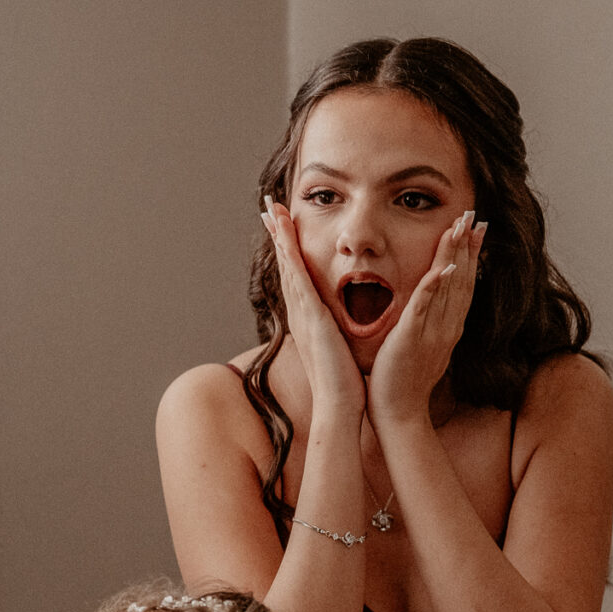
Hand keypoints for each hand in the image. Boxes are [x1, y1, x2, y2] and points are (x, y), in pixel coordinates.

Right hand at [264, 200, 364, 417]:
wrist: (339, 404)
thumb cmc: (343, 381)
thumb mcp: (339, 348)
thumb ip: (338, 332)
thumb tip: (342, 324)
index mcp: (308, 318)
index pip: (297, 276)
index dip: (288, 249)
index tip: (283, 226)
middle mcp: (300, 311)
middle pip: (286, 264)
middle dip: (277, 234)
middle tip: (269, 207)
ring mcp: (302, 312)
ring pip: (288, 265)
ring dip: (279, 236)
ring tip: (271, 210)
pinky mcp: (310, 315)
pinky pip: (297, 277)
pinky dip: (289, 253)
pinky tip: (284, 234)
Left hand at [367, 213, 483, 428]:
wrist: (399, 412)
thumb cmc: (403, 378)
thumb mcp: (421, 342)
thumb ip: (426, 319)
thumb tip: (429, 300)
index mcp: (447, 326)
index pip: (463, 283)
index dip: (471, 255)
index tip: (476, 228)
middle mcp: (446, 326)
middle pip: (462, 280)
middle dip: (468, 246)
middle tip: (474, 216)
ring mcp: (432, 333)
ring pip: (447, 289)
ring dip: (455, 257)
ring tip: (461, 229)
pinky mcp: (412, 340)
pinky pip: (424, 310)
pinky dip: (433, 288)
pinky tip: (441, 269)